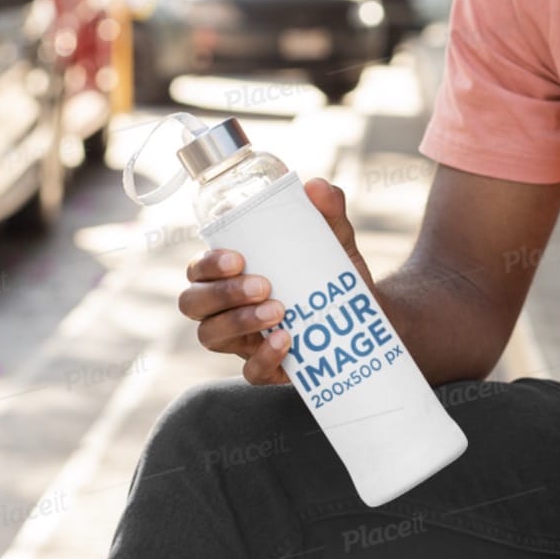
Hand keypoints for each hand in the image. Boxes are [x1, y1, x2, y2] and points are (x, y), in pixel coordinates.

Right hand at [178, 178, 372, 384]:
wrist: (366, 318)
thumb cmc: (333, 274)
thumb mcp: (334, 241)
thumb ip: (328, 213)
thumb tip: (317, 187)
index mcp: (229, 274)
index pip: (198, 270)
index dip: (207, 265)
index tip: (238, 258)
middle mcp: (225, 308)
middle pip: (193, 305)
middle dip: (220, 294)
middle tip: (262, 285)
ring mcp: (241, 340)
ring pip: (211, 337)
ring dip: (239, 322)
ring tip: (278, 311)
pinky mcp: (265, 367)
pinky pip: (249, 372)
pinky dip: (264, 357)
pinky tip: (286, 340)